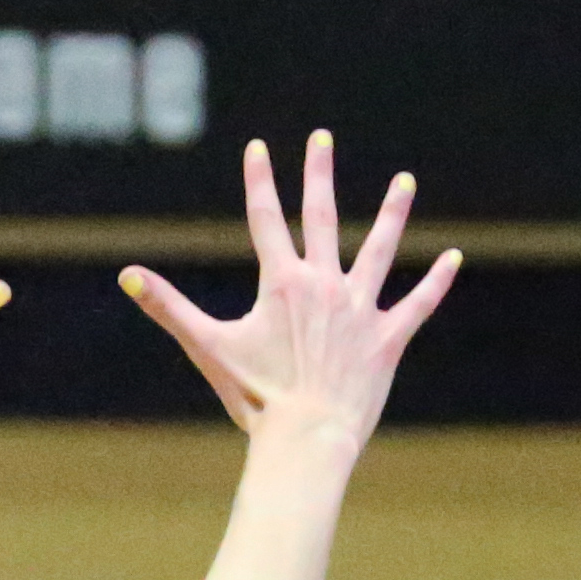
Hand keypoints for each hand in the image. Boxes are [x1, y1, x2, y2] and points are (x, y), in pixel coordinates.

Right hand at [123, 132, 459, 447]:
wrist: (306, 440)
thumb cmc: (257, 399)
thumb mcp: (209, 348)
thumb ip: (169, 307)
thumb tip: (126, 276)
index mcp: (282, 283)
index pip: (266, 219)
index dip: (259, 182)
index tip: (258, 149)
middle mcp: (324, 286)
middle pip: (321, 218)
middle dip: (318, 175)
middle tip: (322, 139)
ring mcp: (360, 311)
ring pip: (379, 250)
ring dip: (392, 214)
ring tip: (405, 182)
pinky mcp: (387, 340)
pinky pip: (418, 304)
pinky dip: (436, 281)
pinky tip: (454, 258)